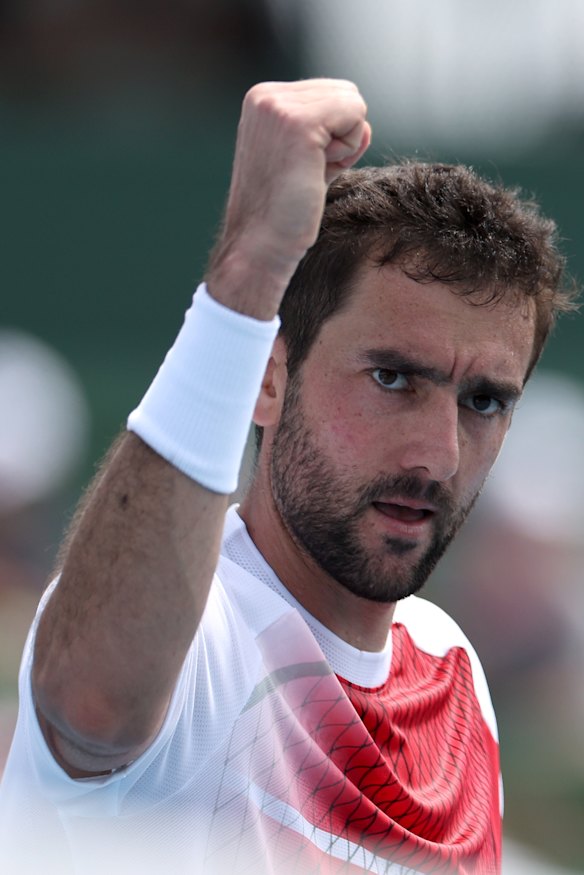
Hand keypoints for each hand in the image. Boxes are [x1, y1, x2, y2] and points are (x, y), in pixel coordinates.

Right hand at [207, 79, 370, 317]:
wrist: (260, 247)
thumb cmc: (283, 216)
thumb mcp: (308, 165)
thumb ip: (333, 139)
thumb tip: (365, 127)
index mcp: (262, 100)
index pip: (330, 94)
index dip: (332, 137)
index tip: (302, 170)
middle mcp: (265, 96)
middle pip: (345, 93)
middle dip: (340, 137)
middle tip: (307, 175)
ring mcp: (278, 106)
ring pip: (353, 102)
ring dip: (344, 145)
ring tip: (309, 175)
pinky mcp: (298, 122)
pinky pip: (355, 114)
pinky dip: (347, 149)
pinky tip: (318, 173)